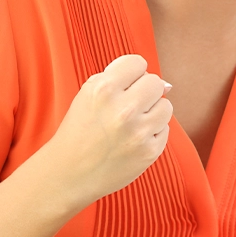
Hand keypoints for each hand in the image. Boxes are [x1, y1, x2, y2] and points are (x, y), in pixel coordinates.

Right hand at [44, 54, 173, 208]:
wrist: (68, 174)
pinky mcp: (149, 151)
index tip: (123, 87)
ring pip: (166, 105)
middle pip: (155, 82)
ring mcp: (138, 131)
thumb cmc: (80, 131)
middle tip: (128, 107)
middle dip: (144, 92)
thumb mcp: (88, 95)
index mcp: (103, 89)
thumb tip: (167, 85)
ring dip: (152, 112)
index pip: (138, 63)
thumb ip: (122, 80)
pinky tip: (132, 140)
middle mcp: (123, 109)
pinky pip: (165, 129)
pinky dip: (152, 133)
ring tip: (131, 124)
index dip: (132, 75)